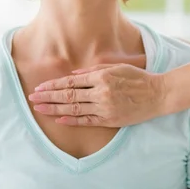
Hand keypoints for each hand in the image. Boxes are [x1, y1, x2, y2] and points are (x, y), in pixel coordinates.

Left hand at [28, 64, 167, 127]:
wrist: (157, 95)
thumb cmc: (138, 78)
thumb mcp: (117, 67)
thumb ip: (94, 69)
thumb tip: (74, 74)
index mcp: (102, 77)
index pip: (71, 82)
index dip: (54, 85)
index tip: (40, 87)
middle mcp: (101, 92)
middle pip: (69, 95)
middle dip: (48, 97)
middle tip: (32, 98)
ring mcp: (105, 107)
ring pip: (74, 109)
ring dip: (55, 109)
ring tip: (40, 109)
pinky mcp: (110, 119)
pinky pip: (87, 121)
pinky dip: (72, 120)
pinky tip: (59, 119)